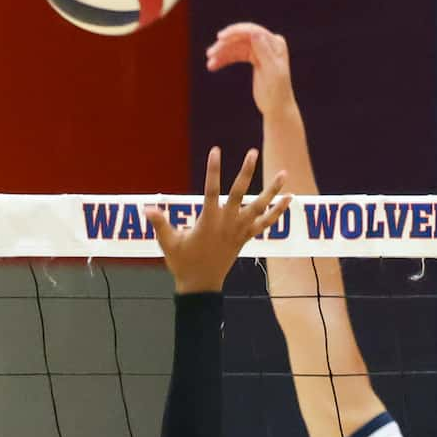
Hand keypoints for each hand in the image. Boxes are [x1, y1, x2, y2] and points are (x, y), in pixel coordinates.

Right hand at [148, 146, 288, 294]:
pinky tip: (289, 198)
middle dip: (246, 172)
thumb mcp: (169, 244)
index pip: (211, 190)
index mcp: (208, 221)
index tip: (216, 151)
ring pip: (259, 207)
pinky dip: (277, 212)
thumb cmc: (183, 264)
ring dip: (272, 190)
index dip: (213, 170)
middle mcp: (227, 223)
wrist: (201, 286)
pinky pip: (265, 223)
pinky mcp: (245, 238)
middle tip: (252, 152)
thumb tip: (148, 209)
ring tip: (284, 173)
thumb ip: (160, 225)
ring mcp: (239, 231)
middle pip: (240, 193)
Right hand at [204, 21, 297, 116]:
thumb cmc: (277, 92)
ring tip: (210, 62)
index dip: (235, 32)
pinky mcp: (253, 59)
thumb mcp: (272, 72)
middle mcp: (268, 43)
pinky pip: (236, 55)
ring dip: (222, 53)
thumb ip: (264, 52)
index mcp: (275, 43)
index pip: (252, 31)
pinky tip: (214, 65)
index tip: (219, 37)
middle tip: (210, 53)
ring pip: (236, 47)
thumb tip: (254, 33)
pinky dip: (224, 59)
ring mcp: (260, 50)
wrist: (277, 107)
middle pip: (242, 38)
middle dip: (225, 44)